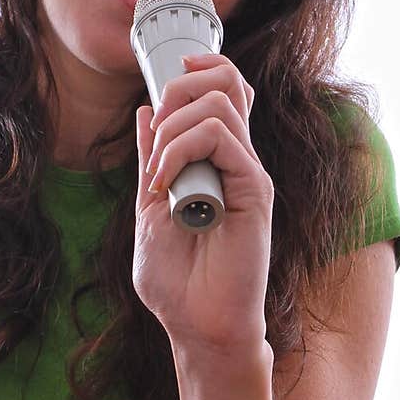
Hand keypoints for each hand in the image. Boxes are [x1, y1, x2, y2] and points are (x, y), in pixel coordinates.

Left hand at [133, 54, 274, 354]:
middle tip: (155, 137)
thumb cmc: (178, 281)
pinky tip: (165, 186)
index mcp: (214, 161)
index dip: (193, 74)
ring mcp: (246, 173)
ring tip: (157, 174)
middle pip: (228, 81)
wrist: (199, 325)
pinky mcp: (253, 190)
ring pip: (221, 101)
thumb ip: (152, 160)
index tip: (157, 97)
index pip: (221, 91)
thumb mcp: (148, 209)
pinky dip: (181, 150)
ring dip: (174, 127)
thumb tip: (146, 111)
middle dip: (177, 90)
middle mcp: (236, 160)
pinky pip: (222, 139)